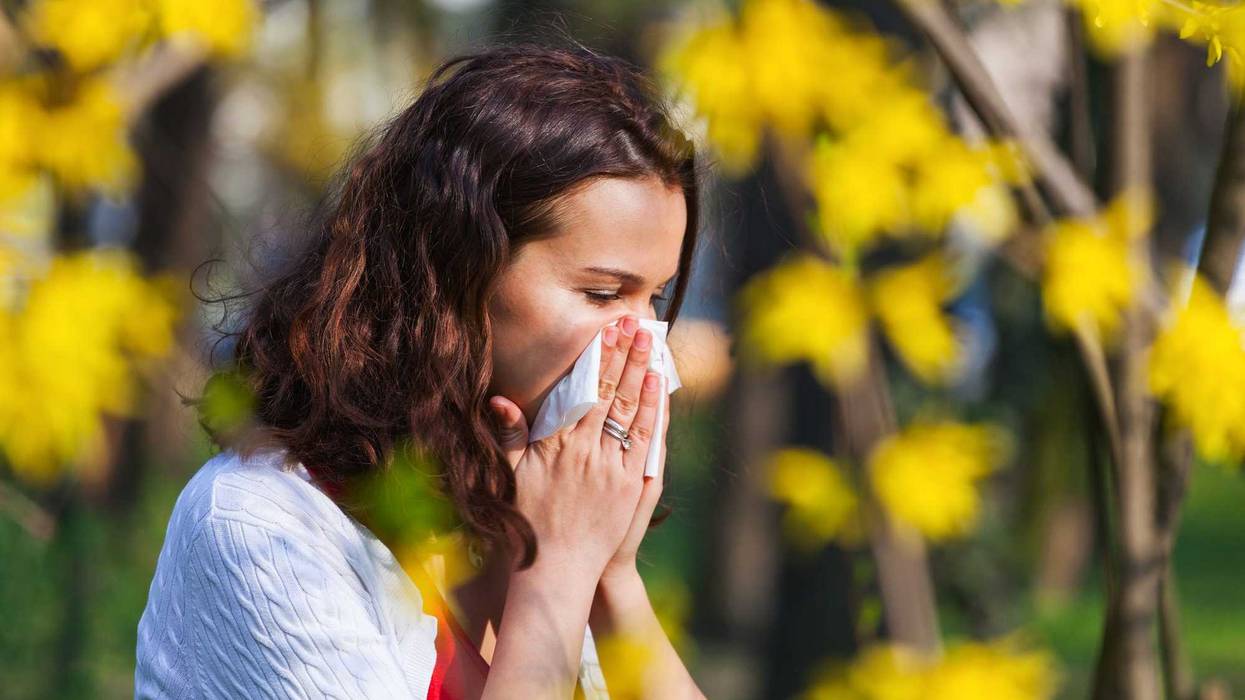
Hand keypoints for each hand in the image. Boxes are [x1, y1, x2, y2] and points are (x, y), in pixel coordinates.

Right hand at [487, 314, 664, 582]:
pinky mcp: (630, 486)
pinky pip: (644, 440)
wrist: (557, 569)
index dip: (596, 358)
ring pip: (630, 410)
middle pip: (609, 392)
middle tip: (634, 324)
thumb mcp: (511, 476)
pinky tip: (657, 386)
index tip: (606, 331)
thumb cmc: (529, 522)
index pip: (581, 391)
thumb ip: (509, 436)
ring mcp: (611, 468)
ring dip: (641, 373)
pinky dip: (652, 411)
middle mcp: (585, 452)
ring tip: (649, 344)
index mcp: (556, 446)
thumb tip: (500, 400)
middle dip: (623, 355)